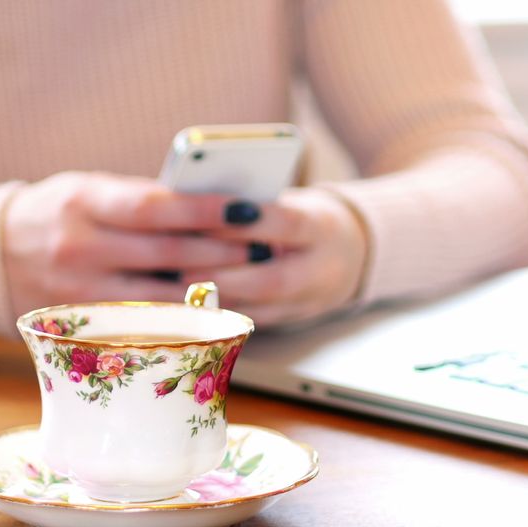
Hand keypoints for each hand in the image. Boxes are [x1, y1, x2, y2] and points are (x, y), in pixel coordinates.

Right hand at [1, 171, 250, 315]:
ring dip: (211, 287)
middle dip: (223, 251)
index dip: (206, 209)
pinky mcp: (80, 324)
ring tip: (249, 277)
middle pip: (168, 255)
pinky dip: (180, 315)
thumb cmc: (53, 214)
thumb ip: (138, 200)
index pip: (156, 207)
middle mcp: (80, 248)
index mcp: (84, 203)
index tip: (247, 207)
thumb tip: (207, 207)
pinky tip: (210, 307)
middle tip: (263, 246)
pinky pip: (142, 323)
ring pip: (161, 296)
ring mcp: (79, 291)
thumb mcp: (87, 191)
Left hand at [185, 188, 368, 326]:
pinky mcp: (290, 321)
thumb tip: (199, 203)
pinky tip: (187, 307)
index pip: (284, 223)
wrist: (352, 254)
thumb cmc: (305, 219)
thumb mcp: (292, 201)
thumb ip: (254, 205)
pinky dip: (218, 315)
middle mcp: (319, 271)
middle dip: (223, 274)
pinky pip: (251, 322)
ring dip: (215, 301)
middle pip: (271, 280)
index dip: (243, 224)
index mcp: (321, 228)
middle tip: (178, 268)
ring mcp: (307, 302)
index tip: (201, 219)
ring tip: (174, 290)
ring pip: (258, 309)